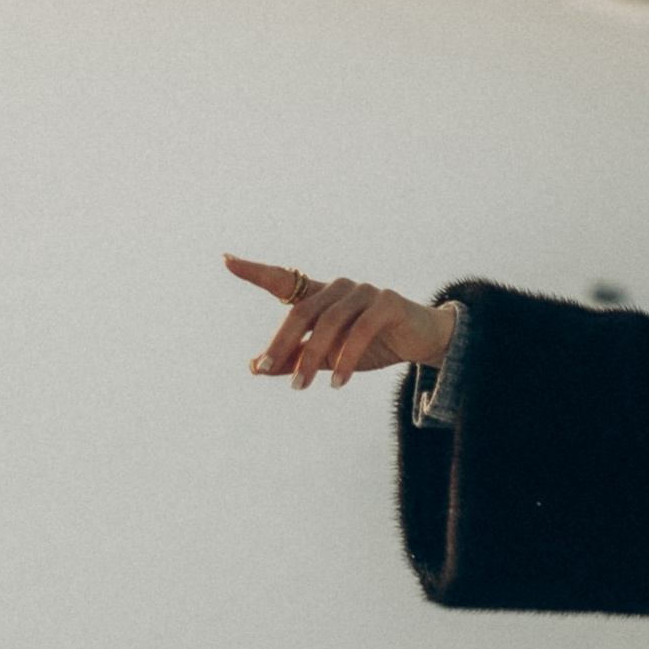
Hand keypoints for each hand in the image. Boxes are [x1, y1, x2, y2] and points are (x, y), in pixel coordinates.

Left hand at [226, 255, 457, 389]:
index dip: (255, 270)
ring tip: (300, 387)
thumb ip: (295, 359)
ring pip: (328, 323)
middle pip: (301, 311)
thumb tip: (255, 366)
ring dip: (312, 357)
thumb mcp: (328, 357)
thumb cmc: (372, 346)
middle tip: (265, 370)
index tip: (226, 260)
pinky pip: (360, 331)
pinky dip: (346, 358)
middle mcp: (338, 288)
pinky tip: (337, 382)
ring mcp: (364, 292)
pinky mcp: (387, 302)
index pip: (283, 280)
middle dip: (281, 342)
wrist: (423, 342)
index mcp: (320, 295)